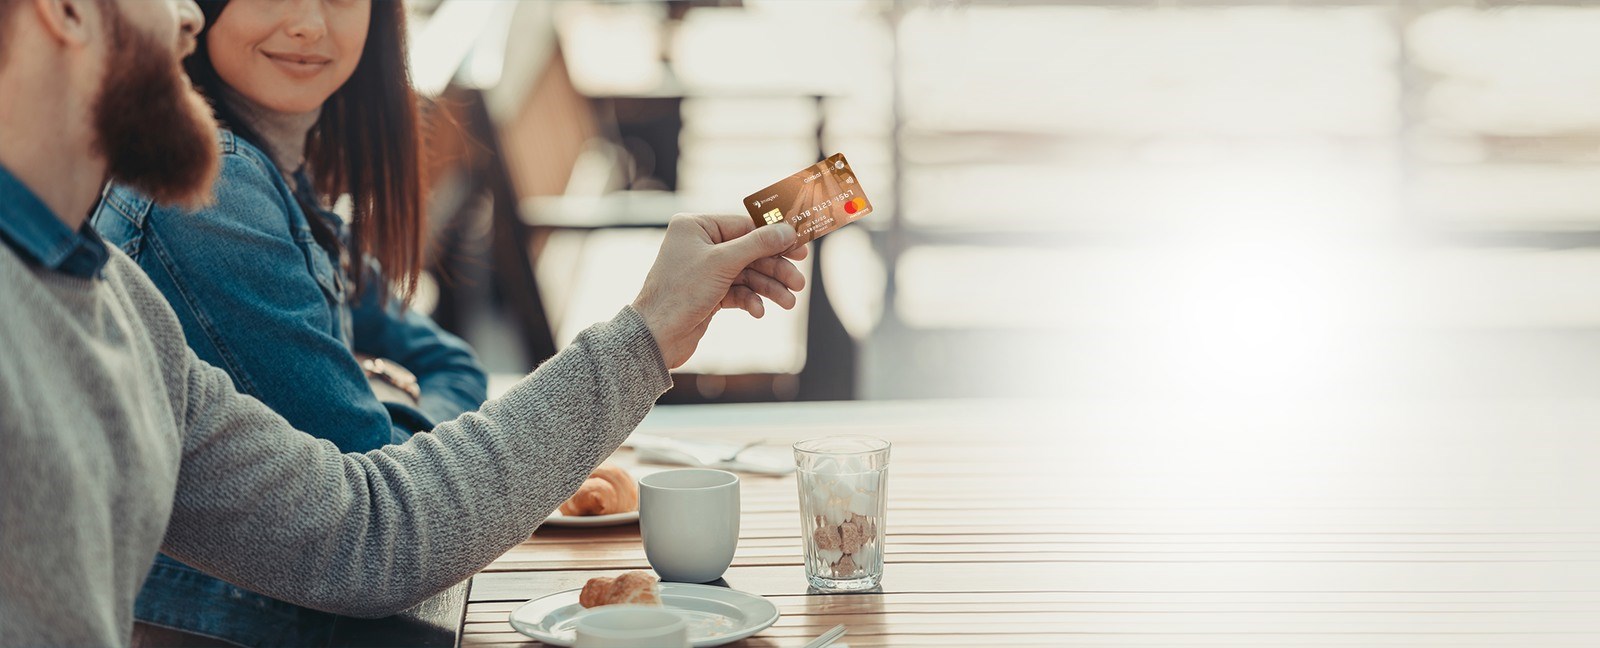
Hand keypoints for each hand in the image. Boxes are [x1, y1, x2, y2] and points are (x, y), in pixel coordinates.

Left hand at [632, 214, 807, 368]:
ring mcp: (704, 270)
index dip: (774, 237)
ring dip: (769, 288)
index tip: (800, 247)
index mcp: (696, 226)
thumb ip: (758, 244)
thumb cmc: (680, 293)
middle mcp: (699, 245)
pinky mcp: (709, 293)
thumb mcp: (723, 263)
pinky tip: (758, 312)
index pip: (744, 225)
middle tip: (799, 282)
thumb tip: (787, 229)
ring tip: (788, 302)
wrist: (656, 337)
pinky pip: (738, 291)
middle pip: (749, 251)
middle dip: (775, 268)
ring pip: (747, 274)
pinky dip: (751, 300)